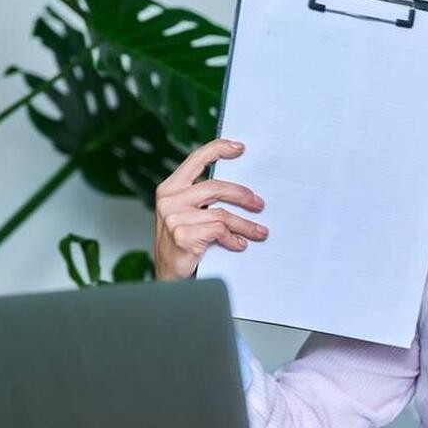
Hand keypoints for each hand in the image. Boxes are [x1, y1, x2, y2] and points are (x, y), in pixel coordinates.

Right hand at [153, 138, 268, 280]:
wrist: (168, 279)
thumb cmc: (181, 245)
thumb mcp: (186, 216)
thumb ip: (202, 199)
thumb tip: (240, 189)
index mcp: (170, 189)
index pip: (195, 159)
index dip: (218, 150)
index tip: (239, 148)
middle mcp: (169, 200)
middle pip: (216, 187)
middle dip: (242, 195)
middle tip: (260, 204)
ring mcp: (173, 218)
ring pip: (221, 214)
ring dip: (245, 224)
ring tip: (260, 231)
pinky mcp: (183, 235)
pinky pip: (219, 231)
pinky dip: (234, 239)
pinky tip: (239, 245)